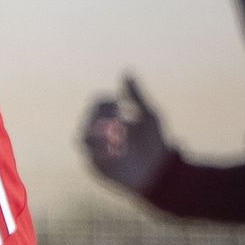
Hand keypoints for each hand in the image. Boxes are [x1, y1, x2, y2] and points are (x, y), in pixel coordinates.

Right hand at [81, 74, 172, 191]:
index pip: (96, 105)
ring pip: (83, 136)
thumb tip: (126, 72)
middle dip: (102, 117)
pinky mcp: (96, 168)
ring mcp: (95, 152)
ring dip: (98, 133)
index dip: (104, 102)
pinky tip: (116, 148)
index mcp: (110, 119)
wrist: (161, 172)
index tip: (117, 102)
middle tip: (118, 119)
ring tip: (117, 134)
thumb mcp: (148, 115)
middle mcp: (99, 134)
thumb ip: (136, 95)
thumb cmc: (156, 143)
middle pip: (88, 118)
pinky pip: (90, 155)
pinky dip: (101, 150)